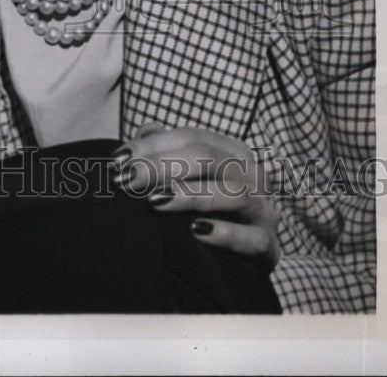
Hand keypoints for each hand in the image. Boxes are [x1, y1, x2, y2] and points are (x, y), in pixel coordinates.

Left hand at [112, 123, 279, 269]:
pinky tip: (196, 232)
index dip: (154, 145)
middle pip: (209, 159)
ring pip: (232, 193)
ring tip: (154, 202)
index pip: (192, 137)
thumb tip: (146, 130)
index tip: (118, 160)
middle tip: (127, 180)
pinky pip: (251, 239)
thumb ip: (170, 151)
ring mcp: (263, 210)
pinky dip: (225, 234)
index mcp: (234, 152)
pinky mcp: (268, 246)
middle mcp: (253, 175)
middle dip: (162, 166)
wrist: (251, 255)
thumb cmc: (215, 209)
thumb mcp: (194, 176)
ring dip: (191, 195)